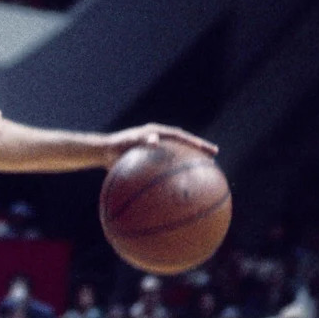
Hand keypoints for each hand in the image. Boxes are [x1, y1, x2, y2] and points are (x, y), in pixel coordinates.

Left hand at [102, 123, 217, 167]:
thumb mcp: (125, 143)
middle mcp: (159, 137)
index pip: (179, 136)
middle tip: (215, 154)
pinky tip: (182, 186)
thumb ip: (140, 141)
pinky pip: (168, 165)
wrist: (103, 152)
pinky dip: (175, 172)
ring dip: (190, 159)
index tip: (206, 149)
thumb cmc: (113, 148)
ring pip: (178, 153)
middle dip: (199, 148)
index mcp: (155, 132)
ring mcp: (158, 147)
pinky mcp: (154, 157)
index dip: (194, 142)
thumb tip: (154, 141)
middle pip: (184, 143)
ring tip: (206, 169)